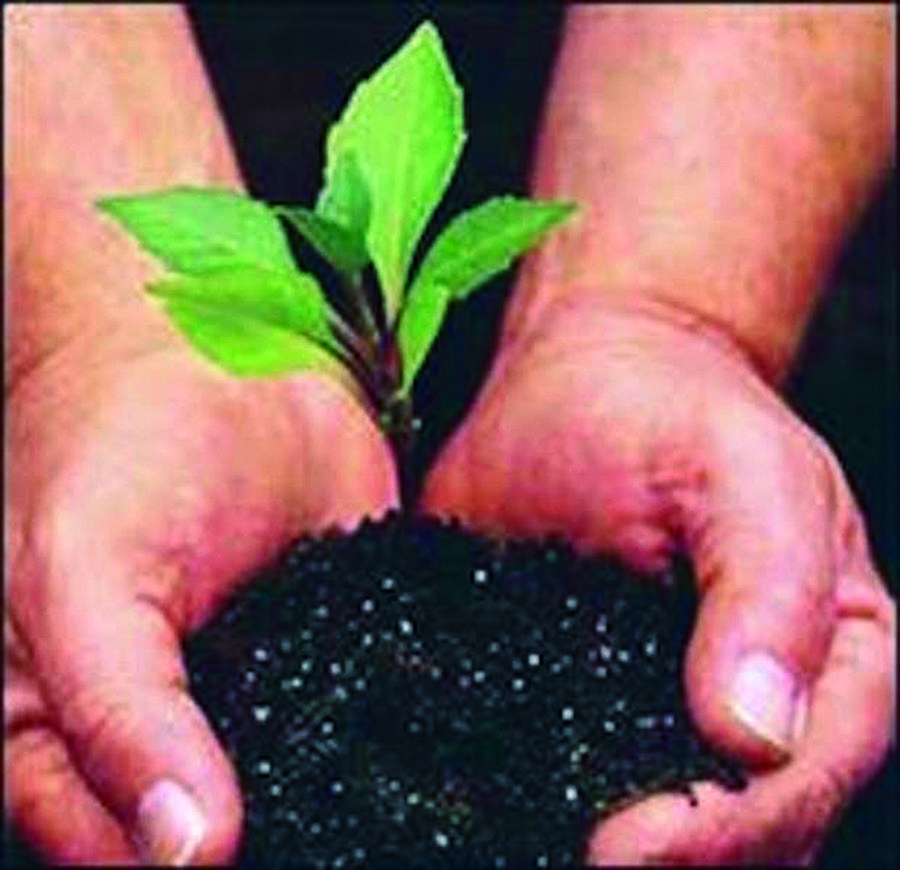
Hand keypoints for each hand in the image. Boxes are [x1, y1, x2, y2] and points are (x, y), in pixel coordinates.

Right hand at [4, 339, 396, 864]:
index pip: (108, 855)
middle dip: (264, 846)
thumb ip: (118, 712)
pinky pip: (361, 716)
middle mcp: (161, 727)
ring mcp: (254, 691)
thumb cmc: (114, 450)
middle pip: (203, 839)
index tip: (239, 857)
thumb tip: (186, 852)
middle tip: (344, 843)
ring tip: (400, 819)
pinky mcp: (329, 648)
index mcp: (62, 731)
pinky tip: (430, 755)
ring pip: (293, 790)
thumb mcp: (80, 579)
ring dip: (338, 808)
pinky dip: (392, 736)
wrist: (215, 355)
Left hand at [423, 295, 894, 863]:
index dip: (722, 830)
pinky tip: (482, 811)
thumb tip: (757, 733)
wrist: (585, 380)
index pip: (803, 779)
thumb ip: (769, 589)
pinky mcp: (578, 697)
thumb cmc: (675, 408)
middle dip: (660, 863)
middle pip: (737, 832)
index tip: (626, 846)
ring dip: (591, 850)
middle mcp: (759, 707)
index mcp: (836, 658)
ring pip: (656, 828)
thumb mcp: (744, 469)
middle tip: (564, 860)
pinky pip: (566, 772)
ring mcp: (664, 711)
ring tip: (515, 846)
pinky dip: (532, 802)